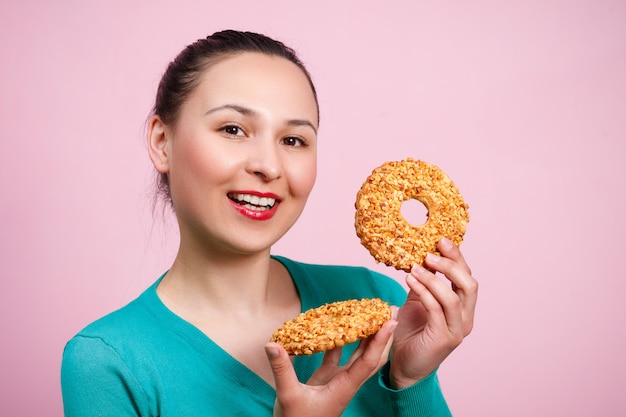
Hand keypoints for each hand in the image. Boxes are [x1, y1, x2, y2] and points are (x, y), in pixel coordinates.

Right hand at [265, 318, 397, 416]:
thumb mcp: (288, 395)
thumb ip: (282, 369)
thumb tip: (272, 344)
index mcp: (345, 387)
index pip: (367, 361)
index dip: (379, 341)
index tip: (390, 321)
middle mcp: (347, 382)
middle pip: (372, 356)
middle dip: (384, 334)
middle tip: (391, 310)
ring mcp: (338, 379)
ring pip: (359, 354)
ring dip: (367, 335)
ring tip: (374, 313)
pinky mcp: (327, 379)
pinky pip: (338, 355)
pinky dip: (341, 340)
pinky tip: (339, 325)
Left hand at [390, 237, 477, 388]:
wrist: (403, 365)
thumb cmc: (411, 332)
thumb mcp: (418, 300)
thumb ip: (425, 282)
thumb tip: (422, 255)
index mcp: (463, 307)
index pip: (466, 276)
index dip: (456, 257)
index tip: (440, 240)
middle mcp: (465, 318)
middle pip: (469, 285)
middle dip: (451, 265)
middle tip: (430, 253)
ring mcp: (456, 330)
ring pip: (454, 298)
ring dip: (434, 279)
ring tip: (415, 267)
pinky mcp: (443, 339)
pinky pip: (436, 310)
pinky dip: (424, 292)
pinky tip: (410, 280)